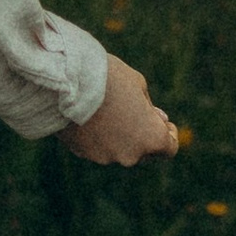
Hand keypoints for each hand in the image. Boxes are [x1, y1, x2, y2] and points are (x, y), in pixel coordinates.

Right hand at [60, 56, 177, 165]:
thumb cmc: (108, 78)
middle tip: (135, 111)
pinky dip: (99, 137)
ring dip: (119, 136)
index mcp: (152, 139)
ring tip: (108, 110)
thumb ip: (150, 107)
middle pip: (143, 151)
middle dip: (143, 135)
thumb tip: (159, 120)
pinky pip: (98, 147)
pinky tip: (91, 116)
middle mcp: (131, 155)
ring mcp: (106, 157)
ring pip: (119, 150)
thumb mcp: (138, 85)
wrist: (66, 81)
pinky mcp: (84, 154)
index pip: (169, 149)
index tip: (162, 121)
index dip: (169, 134)